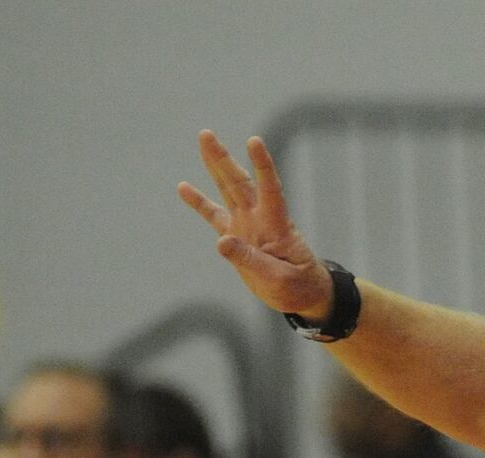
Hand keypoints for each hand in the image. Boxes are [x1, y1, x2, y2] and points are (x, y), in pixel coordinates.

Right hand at [178, 131, 332, 318]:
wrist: (302, 295)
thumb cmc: (298, 287)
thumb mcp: (279, 280)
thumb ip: (251, 261)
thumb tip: (221, 242)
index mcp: (277, 226)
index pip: (270, 190)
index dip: (263, 166)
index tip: (254, 141)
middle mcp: (260, 219)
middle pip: (240, 183)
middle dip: (223, 159)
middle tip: (206, 134)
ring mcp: (247, 225)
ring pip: (228, 190)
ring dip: (216, 166)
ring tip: (203, 140)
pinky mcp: (236, 237)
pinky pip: (214, 216)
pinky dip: (200, 203)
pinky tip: (183, 187)